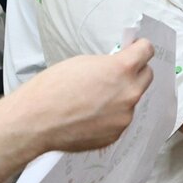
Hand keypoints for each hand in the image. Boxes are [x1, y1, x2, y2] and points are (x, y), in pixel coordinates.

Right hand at [7, 39, 154, 154]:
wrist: (36, 121)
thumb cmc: (52, 88)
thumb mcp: (83, 63)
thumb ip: (108, 64)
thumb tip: (118, 67)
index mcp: (121, 70)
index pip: (146, 51)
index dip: (140, 48)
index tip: (136, 49)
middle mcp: (129, 93)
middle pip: (146, 76)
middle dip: (135, 72)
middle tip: (117, 73)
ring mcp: (124, 117)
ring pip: (131, 100)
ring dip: (120, 97)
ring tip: (94, 100)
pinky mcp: (115, 134)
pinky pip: (119, 120)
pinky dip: (110, 116)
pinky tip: (90, 115)